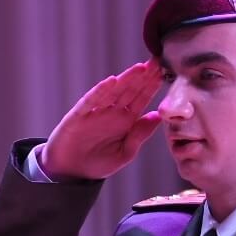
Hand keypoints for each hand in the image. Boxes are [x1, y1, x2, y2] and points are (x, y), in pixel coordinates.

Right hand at [35, 60, 163, 180]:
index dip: (152, 86)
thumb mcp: (124, 153)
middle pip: (130, 90)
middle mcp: (112, 112)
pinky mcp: (78, 115)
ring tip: (141, 68)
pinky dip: (100, 91)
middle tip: (157, 62)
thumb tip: (157, 116)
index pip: (141, 99)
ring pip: (113, 91)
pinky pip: (91, 100)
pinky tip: (112, 81)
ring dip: (126, 79)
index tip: (164, 72)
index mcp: (126, 121)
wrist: (70, 173)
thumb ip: (139, 135)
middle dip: (143, 76)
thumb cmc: (98, 164)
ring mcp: (95, 112)